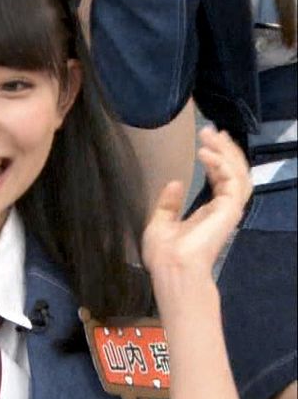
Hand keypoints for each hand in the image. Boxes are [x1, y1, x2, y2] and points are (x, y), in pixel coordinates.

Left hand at [142, 126, 251, 277]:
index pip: (220, 179)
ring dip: (225, 152)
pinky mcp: (229, 210)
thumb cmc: (164, 254)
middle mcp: (222, 209)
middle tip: (211, 130)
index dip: (216, 158)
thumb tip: (175, 182)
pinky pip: (232, 182)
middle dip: (225, 149)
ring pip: (238, 173)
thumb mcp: (161, 222)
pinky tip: (204, 154)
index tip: (206, 141)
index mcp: (209, 212)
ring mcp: (228, 210)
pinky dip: (220, 165)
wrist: (171, 268)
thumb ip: (169, 203)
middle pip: (233, 172)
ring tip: (210, 135)